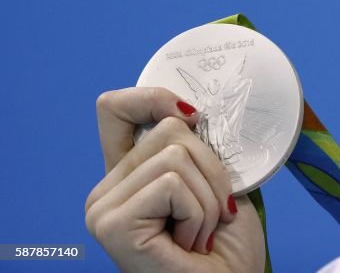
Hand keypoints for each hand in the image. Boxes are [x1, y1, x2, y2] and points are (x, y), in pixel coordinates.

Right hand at [85, 87, 264, 271]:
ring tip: (202, 232)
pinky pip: (173, 183)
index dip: (155, 98)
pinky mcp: (113, 224)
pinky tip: (192, 243)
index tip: (194, 118)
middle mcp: (106, 189)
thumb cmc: (228, 247)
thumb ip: (196, 146)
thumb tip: (193, 110)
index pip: (116, 108)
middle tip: (213, 214)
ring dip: (209, 197)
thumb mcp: (216, 181)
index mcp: (128, 174)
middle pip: (169, 129)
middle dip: (212, 168)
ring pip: (176, 154)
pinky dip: (199, 213)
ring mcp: (104, 208)